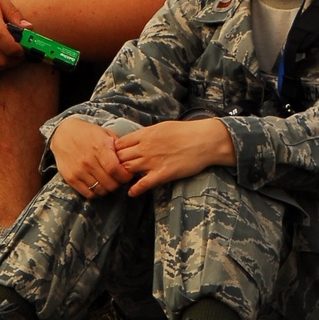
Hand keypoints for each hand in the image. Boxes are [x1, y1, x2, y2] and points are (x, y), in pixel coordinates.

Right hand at [51, 117, 132, 197]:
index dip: (125, 176)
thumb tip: (131, 159)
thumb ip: (119, 146)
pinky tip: (98, 185)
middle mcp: (88, 161)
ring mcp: (78, 171)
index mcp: (99, 148)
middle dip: (118, 184)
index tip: (128, 175)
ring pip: (100, 190)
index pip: (116, 170)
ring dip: (108, 189)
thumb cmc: (88, 133)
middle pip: (110, 183)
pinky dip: (96, 193)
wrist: (63, 134)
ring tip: (109, 182)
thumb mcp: (105, 134)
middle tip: (119, 179)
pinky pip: (88, 194)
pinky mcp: (70, 178)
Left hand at [114, 117, 234, 196]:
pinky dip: (134, 190)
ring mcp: (153, 161)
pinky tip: (132, 192)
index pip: (119, 144)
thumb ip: (147, 134)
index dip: (114, 151)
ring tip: (122, 181)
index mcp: (145, 134)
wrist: (204, 140)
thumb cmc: (186, 132)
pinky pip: (143, 184)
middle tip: (114, 171)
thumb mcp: (162, 126)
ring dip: (122, 176)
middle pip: (119, 157)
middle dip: (115, 164)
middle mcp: (145, 147)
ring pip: (127, 170)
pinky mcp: (163, 174)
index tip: (114, 157)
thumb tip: (136, 139)